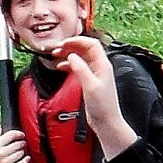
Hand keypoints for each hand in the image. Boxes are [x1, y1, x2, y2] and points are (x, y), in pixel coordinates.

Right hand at [0, 126, 28, 162]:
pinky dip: (25, 160)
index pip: (11, 135)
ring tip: (21, 151)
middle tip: (22, 143)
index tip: (21, 135)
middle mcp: (0, 152)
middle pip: (17, 144)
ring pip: (20, 153)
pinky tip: (27, 158)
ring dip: (22, 151)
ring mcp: (5, 162)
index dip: (18, 133)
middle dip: (21, 143)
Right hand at [54, 35, 138, 157]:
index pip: (91, 44)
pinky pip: (78, 66)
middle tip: (56, 48)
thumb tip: (72, 56)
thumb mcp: (90, 86)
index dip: (77, 40)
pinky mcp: (89, 80)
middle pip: (84, 48)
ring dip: (68, 54)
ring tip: (56, 55)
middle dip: (70, 45)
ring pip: (80, 57)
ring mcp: (94, 73)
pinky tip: (60, 66)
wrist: (106, 122)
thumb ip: (81, 69)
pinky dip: (68, 64)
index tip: (63, 43)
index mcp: (103, 65)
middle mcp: (99, 67)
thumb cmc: (103, 107)